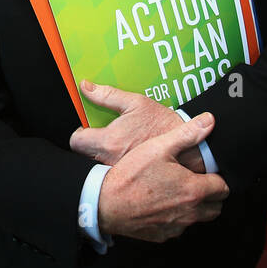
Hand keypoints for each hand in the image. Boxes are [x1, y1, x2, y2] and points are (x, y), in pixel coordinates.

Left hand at [69, 81, 206, 172]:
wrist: (191, 148)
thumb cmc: (164, 124)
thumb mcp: (137, 103)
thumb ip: (107, 95)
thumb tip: (86, 87)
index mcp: (109, 141)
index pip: (76, 141)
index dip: (79, 133)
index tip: (87, 128)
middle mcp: (110, 161)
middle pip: (84, 156)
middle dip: (89, 145)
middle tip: (102, 136)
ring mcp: (119, 173)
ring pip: (97, 166)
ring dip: (102, 156)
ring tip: (117, 145)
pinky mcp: (130, 180)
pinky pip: (113, 175)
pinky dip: (115, 167)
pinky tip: (127, 156)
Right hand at [96, 113, 228, 242]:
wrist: (105, 202)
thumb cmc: (131, 174)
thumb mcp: (159, 147)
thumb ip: (187, 134)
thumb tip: (209, 120)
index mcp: (194, 189)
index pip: (223, 188)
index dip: (217, 178)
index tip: (208, 173)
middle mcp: (190, 211)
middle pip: (216, 207)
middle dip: (212, 196)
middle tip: (198, 183)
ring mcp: (177, 226)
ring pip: (199, 219)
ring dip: (196, 207)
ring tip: (180, 192)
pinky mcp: (163, 235)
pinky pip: (179, 228)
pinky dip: (177, 218)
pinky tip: (163, 204)